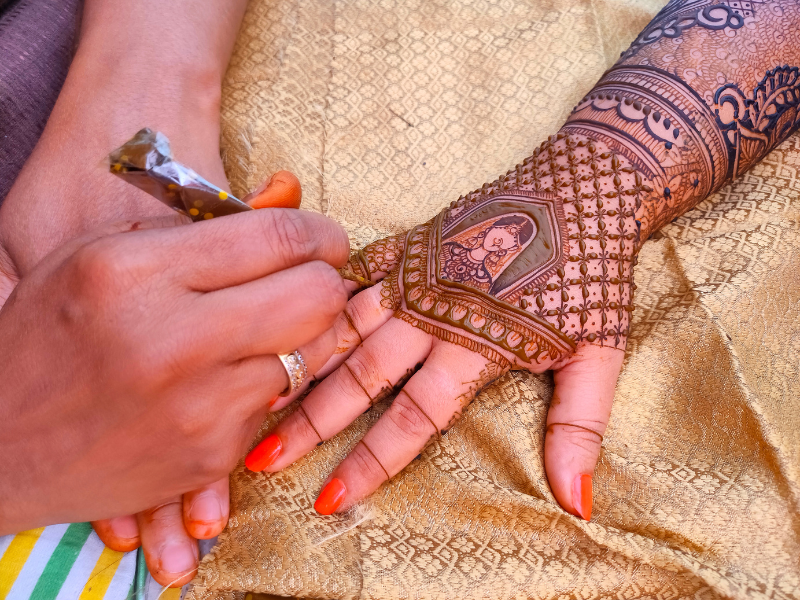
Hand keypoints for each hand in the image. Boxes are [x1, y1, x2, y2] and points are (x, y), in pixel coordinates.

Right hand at [0, 205, 349, 536]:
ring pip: (308, 353)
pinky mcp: (211, 454)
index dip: (320, 233)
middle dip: (326, 281)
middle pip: (315, 296)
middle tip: (312, 279)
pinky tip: (226, 380)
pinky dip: (265, 385)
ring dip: (297, 336)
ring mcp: (197, 406)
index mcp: (136, 273)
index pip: (276, 237)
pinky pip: (276, 404)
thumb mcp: (95, 257)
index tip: (325, 239)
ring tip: (261, 330)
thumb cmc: (47, 339)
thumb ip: (186, 229)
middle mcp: (172, 340)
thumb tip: (282, 204)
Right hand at [247, 132, 636, 519]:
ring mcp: (416, 273)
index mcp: (475, 346)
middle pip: (360, 376)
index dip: (371, 462)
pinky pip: (356, 271)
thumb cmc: (593, 274)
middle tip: (262, 457)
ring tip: (257, 391)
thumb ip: (579, 427)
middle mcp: (432, 312)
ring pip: (345, 325)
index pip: (413, 418)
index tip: (331, 498)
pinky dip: (325, 296)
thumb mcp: (600, 354)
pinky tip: (289, 313)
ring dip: (302, 361)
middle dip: (311, 421)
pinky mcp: (412, 241)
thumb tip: (577, 505)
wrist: (585, 188)